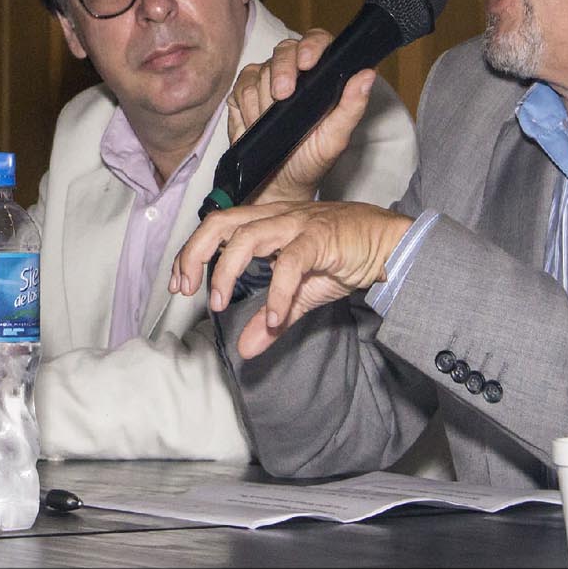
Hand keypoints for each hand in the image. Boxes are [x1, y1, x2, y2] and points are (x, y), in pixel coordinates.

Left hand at [170, 200, 412, 358]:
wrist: (388, 243)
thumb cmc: (343, 257)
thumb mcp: (300, 294)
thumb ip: (271, 319)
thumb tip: (246, 349)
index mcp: (265, 224)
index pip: (216, 228)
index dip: (191, 253)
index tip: (179, 284)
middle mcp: (275, 219)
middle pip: (221, 223)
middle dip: (194, 253)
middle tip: (186, 289)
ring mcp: (297, 225)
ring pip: (247, 237)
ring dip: (227, 271)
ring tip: (218, 303)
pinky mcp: (321, 238)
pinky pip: (291, 262)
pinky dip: (277, 291)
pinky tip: (272, 318)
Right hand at [226, 30, 376, 203]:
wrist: (278, 183)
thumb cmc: (311, 160)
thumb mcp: (335, 138)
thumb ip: (352, 107)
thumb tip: (367, 74)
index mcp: (322, 76)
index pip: (318, 42)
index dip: (311, 46)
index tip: (307, 62)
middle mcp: (295, 72)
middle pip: (285, 50)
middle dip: (282, 72)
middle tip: (282, 96)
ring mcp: (267, 80)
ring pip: (261, 71)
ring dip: (265, 100)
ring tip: (273, 124)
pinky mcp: (244, 92)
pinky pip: (242, 87)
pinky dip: (248, 107)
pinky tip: (256, 123)